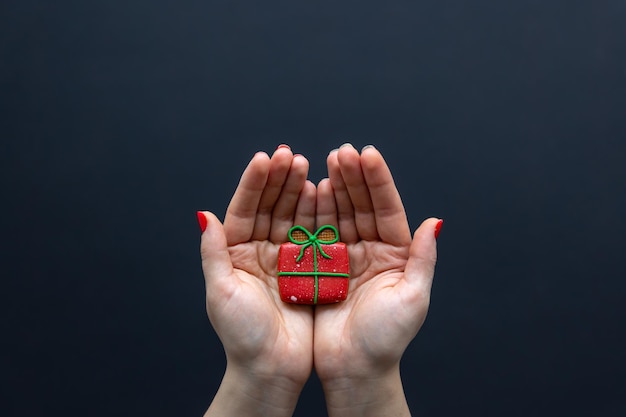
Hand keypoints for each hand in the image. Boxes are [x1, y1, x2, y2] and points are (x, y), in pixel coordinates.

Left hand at [199, 146, 315, 416]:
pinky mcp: (307, 270)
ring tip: (307, 166)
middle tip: (291, 155)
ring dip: (298, 191)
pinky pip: (313, 235)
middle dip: (279, 180)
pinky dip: (318, 214)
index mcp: (235, 253)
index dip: (254, 183)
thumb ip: (213, 252)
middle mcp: (258, 251)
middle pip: (269, 207)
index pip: (243, 209)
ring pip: (291, 216)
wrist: (272, 368)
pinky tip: (323, 193)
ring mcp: (284, 259)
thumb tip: (204, 215)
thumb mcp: (221, 292)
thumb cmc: (242, 335)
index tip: (265, 158)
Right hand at [314, 144, 440, 415]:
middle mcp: (371, 251)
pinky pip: (316, 234)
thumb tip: (435, 222)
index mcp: (395, 254)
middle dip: (352, 177)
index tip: (367, 154)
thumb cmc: (387, 339)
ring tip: (324, 162)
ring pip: (338, 215)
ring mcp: (344, 258)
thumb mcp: (413, 298)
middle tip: (340, 151)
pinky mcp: (321, 268)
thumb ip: (423, 259)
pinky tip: (309, 191)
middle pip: (361, 206)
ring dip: (332, 188)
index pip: (387, 209)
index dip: (378, 181)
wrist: (353, 369)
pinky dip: (313, 212)